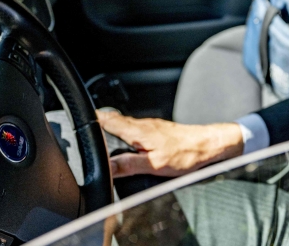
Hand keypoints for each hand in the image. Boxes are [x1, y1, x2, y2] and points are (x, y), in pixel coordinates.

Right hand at [97, 111, 243, 177]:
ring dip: (112, 126)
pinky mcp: (159, 131)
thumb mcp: (155, 164)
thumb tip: (107, 167)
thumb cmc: (186, 153)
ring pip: (125, 124)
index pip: (109, 120)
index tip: (79, 121)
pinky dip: (125, 132)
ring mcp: (151, 127)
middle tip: (85, 126)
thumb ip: (129, 164)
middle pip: (114, 120)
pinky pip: (136, 129)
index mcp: (138, 131)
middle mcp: (143, 125)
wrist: (209, 145)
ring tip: (100, 133)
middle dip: (99, 122)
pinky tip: (126, 140)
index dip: (92, 120)